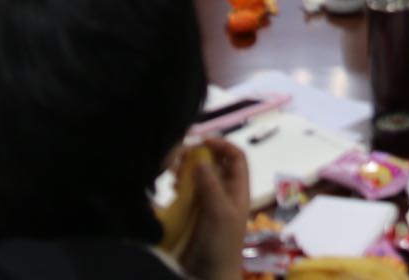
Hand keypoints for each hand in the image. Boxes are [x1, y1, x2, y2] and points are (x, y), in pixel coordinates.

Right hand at [176, 136, 250, 279]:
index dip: (223, 146)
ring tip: (171, 170)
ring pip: (199, 178)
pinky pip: (187, 194)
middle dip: (199, 156)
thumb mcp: (219, 213)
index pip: (236, 158)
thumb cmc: (221, 244)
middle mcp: (225, 194)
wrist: (210, 276)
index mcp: (238, 190)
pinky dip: (180, 186)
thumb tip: (201, 158)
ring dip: (187, 170)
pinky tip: (170, 187)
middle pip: (215, 165)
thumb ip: (211, 186)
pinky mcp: (194, 216)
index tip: (201, 140)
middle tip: (178, 156)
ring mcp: (209, 205)